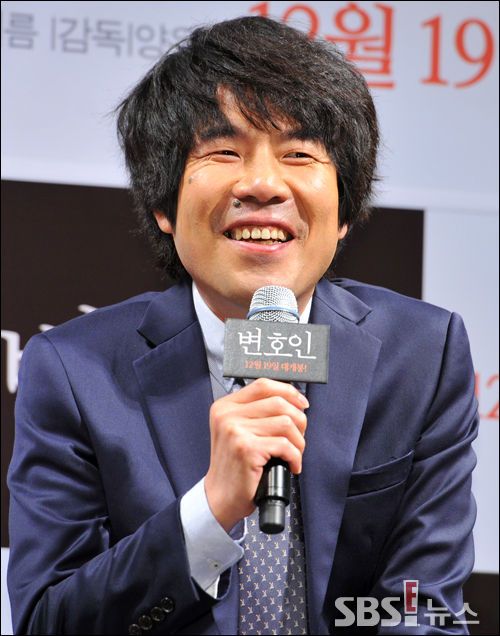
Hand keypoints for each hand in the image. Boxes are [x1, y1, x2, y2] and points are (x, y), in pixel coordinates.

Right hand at [204, 377, 308, 532]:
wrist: (220, 496)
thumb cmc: (234, 465)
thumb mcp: (237, 431)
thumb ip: (256, 412)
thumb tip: (292, 401)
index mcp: (225, 406)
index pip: (263, 385)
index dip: (288, 391)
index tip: (301, 403)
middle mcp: (228, 415)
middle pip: (279, 402)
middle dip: (299, 420)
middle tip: (299, 437)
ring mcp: (236, 431)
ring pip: (286, 423)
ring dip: (299, 442)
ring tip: (294, 453)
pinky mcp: (247, 449)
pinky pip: (286, 446)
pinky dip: (296, 457)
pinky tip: (292, 465)